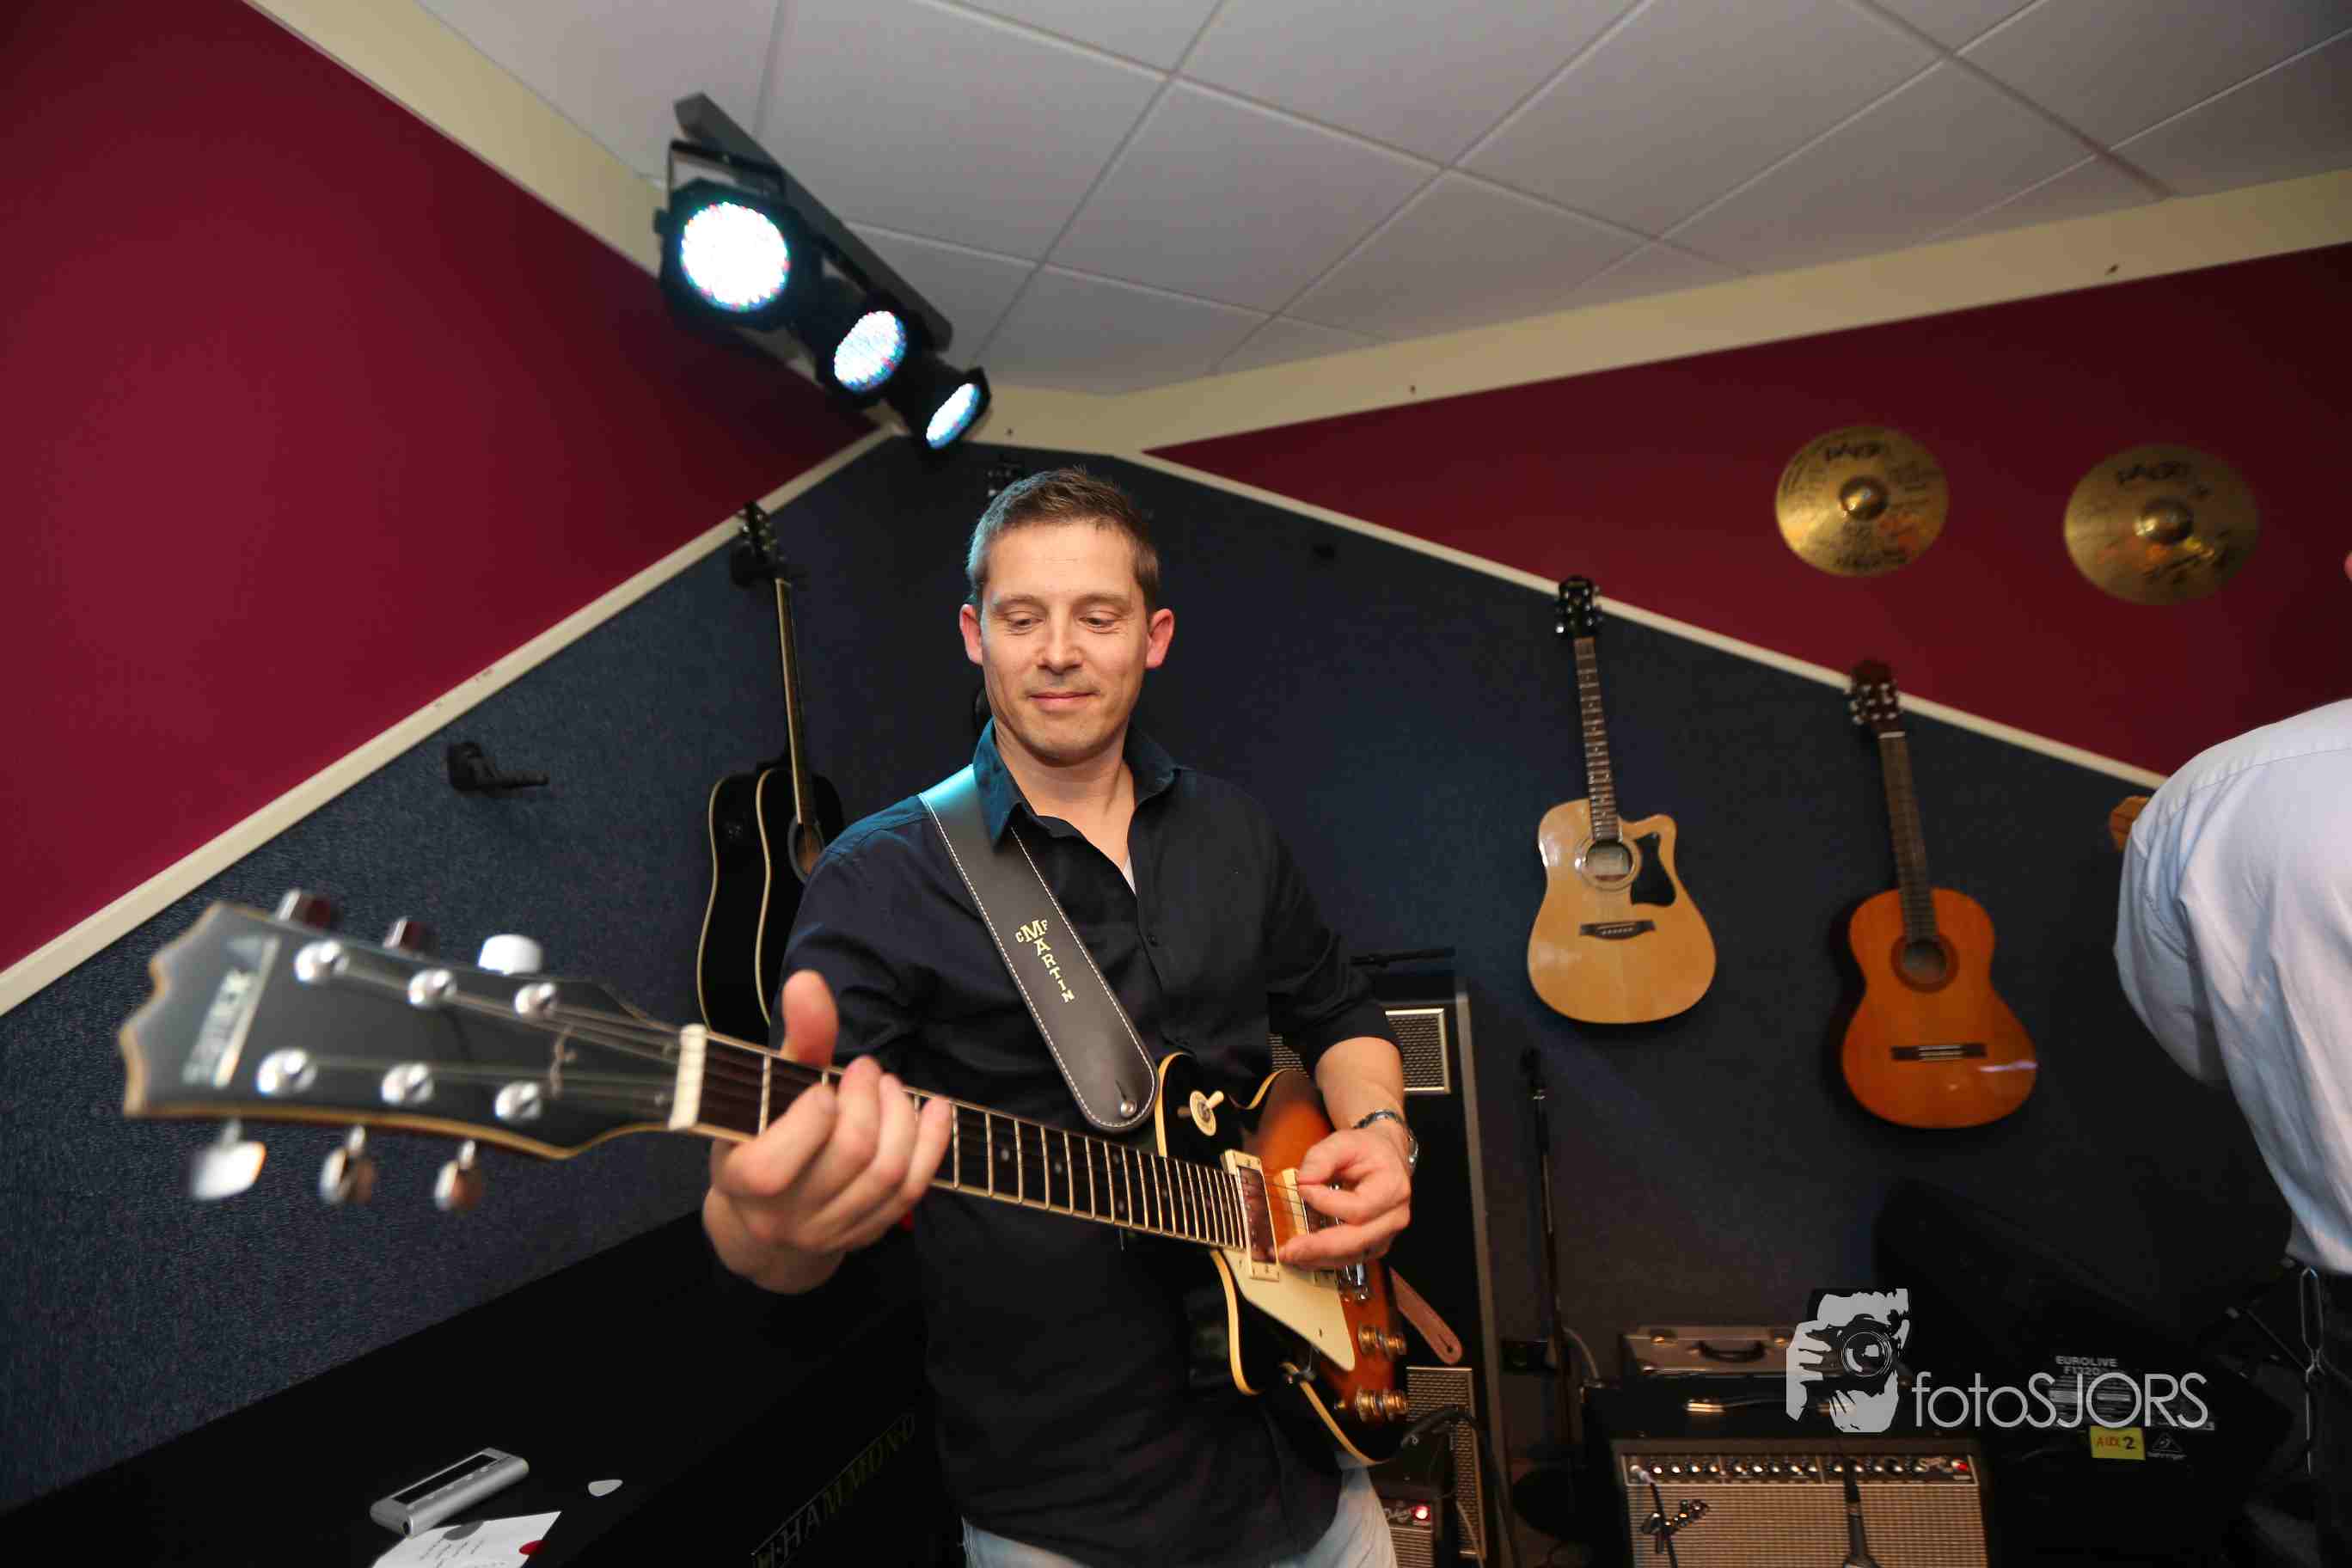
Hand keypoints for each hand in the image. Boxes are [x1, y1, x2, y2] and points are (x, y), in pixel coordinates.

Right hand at [706, 969, 952, 1267]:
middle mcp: (782, 1216)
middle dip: (870, 1101)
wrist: (761, 1221)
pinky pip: (911, 1192)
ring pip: (887, 1175)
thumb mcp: (764, 1090)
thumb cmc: (760, 1137)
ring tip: (893, 1088)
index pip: (774, 1165)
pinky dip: (932, 1145)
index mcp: (741, 1181)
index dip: (813, 1117)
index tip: (826, 1083)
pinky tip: (936, 1110)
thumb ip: (794, 1040)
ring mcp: (827, 1232)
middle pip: (851, 1157)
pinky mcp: (864, 1234)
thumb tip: (808, 981)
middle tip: (868, 1071)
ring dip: (903, 1118)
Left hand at [1278, 1123, 1410, 1268]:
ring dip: (1319, 1258)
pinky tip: (1304, 1257)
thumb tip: (1304, 1181)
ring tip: (1290, 1256)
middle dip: (1320, 1247)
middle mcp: (1394, 1216)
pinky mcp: (1375, 1244)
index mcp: (1392, 1189)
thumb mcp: (1344, 1141)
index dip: (1326, 1202)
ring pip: (1353, 1255)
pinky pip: (1350, 1258)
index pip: (1358, 1208)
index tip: (1303, 1188)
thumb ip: (1321, 1157)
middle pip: (1357, 1240)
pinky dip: (1326, 1259)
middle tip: (1289, 1250)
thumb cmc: (1368, 1150)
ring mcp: (1386, 1234)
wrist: (1386, 1157)